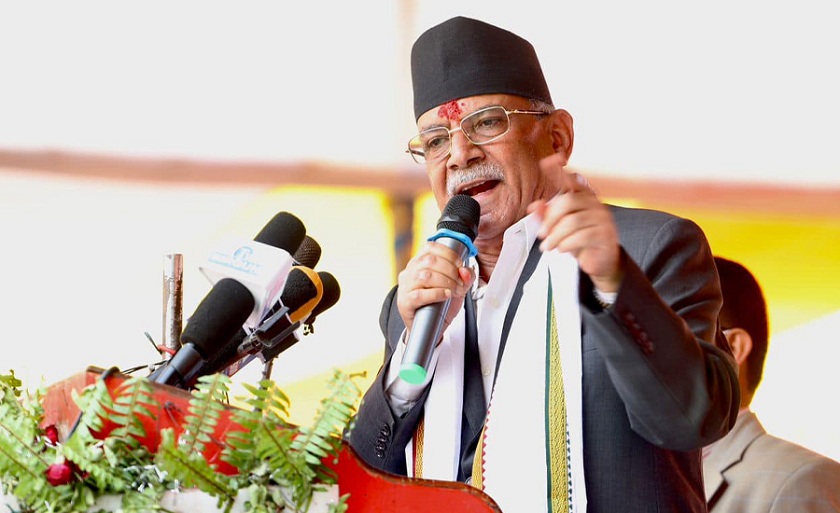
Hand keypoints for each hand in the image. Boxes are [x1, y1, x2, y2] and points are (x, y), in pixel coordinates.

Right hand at [396, 240, 474, 336]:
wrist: (428, 328)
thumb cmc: (440, 304)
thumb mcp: (457, 287)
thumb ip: (465, 277)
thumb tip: (465, 271)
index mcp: (420, 262)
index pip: (431, 247)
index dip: (449, 254)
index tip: (460, 265)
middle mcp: (410, 271)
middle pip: (430, 261)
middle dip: (450, 270)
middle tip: (460, 283)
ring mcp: (405, 286)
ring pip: (425, 276)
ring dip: (445, 282)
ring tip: (454, 290)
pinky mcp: (404, 302)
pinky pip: (419, 295)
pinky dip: (436, 293)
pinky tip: (445, 295)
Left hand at [527, 155, 623, 291]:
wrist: (600, 261)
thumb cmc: (579, 240)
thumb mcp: (559, 229)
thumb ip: (546, 217)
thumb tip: (533, 206)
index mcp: (583, 198)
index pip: (571, 180)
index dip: (559, 170)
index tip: (547, 161)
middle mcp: (595, 204)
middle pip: (567, 202)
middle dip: (550, 220)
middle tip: (542, 235)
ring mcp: (603, 218)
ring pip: (573, 222)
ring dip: (556, 236)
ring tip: (548, 246)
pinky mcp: (606, 234)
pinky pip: (582, 236)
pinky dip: (567, 244)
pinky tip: (561, 249)